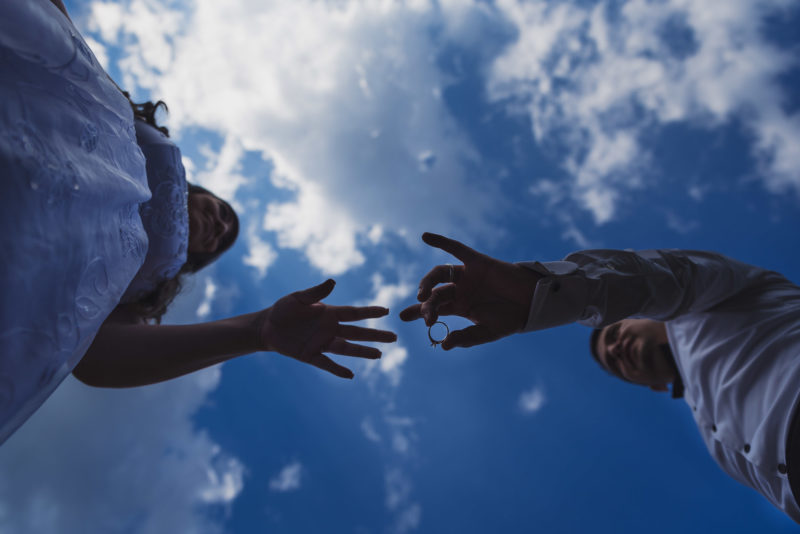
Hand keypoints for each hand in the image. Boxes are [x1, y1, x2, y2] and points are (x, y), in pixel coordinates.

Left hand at [258, 279, 395, 378]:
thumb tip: (333, 282)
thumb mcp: (298, 298)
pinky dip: (337, 370)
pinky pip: (326, 364)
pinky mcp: (310, 355)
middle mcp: (329, 329)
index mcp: (329, 313)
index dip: (370, 312)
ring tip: (379, 355)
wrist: (267, 326)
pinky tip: (350, 375)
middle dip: (375, 335)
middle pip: (357, 333)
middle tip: (394, 337)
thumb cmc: (284, 309)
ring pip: (346, 349)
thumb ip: (316, 292)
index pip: (354, 313)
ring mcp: (322, 343)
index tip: (386, 311)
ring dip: (362, 352)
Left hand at [399, 233, 540, 349]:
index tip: (402, 317)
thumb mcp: (487, 332)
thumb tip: (444, 345)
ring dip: (428, 281)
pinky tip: (425, 237)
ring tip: (423, 294)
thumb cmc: (510, 318)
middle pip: (435, 294)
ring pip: (440, 273)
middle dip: (426, 305)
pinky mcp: (476, 261)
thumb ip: (466, 338)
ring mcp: (466, 275)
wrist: (532, 302)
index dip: (417, 312)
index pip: (432, 309)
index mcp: (459, 307)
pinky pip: (456, 248)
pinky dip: (441, 241)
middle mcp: (459, 290)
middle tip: (425, 315)